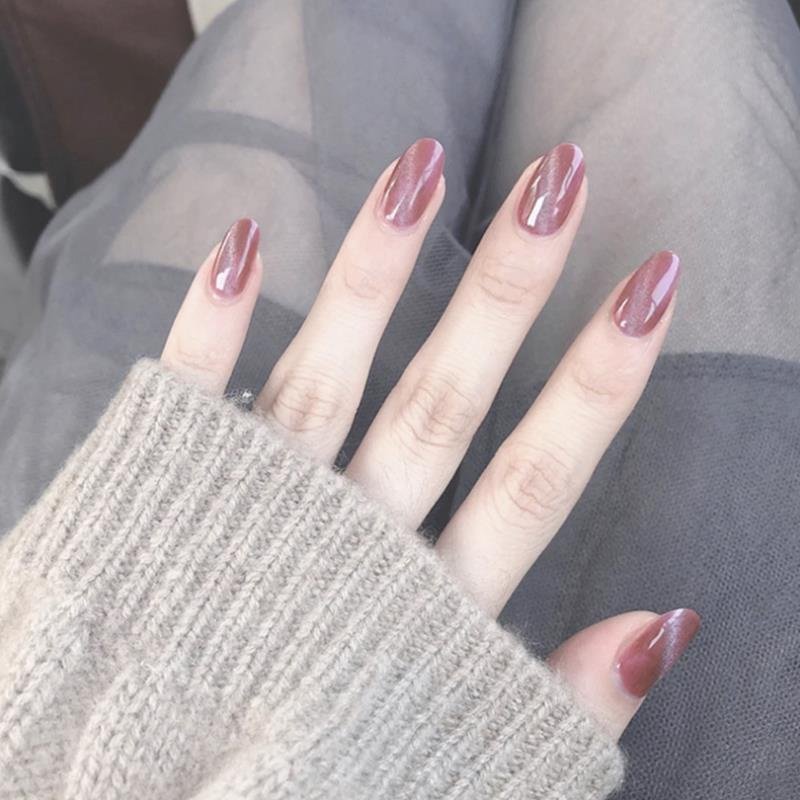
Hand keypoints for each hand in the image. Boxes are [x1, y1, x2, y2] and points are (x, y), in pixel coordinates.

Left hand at [161, 138, 698, 739]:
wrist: (159, 788)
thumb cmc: (318, 771)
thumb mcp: (469, 750)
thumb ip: (566, 697)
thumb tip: (668, 623)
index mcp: (421, 609)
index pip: (532, 483)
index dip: (596, 388)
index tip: (651, 289)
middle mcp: (344, 548)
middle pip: (440, 404)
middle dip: (505, 293)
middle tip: (561, 182)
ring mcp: (253, 517)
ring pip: (325, 380)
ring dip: (371, 277)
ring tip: (419, 170)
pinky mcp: (171, 501)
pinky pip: (188, 407)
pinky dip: (209, 327)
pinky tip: (237, 239)